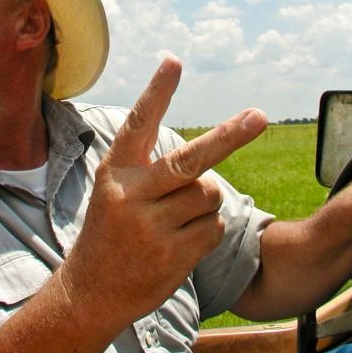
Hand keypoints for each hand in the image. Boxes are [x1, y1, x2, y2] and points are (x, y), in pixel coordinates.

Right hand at [59, 56, 266, 331]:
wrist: (91, 292)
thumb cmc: (111, 232)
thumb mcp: (115, 193)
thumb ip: (151, 171)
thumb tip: (208, 161)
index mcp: (116, 172)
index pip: (139, 124)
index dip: (158, 91)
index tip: (174, 60)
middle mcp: (132, 195)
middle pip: (191, 159)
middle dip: (229, 136)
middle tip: (260, 116)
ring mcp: (152, 227)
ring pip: (210, 194)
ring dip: (204, 204)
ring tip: (175, 221)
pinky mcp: (173, 255)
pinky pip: (215, 228)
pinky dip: (207, 231)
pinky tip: (179, 243)